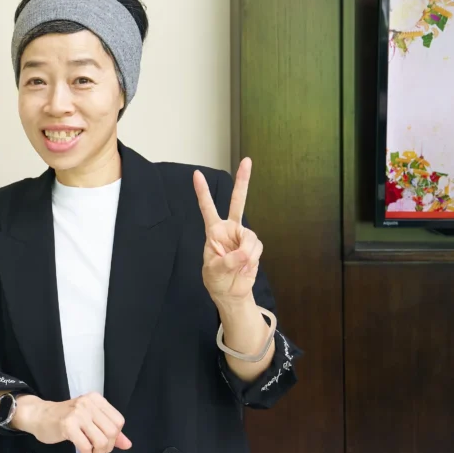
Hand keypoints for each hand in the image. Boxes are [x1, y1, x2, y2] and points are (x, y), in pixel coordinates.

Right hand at [13, 392, 131, 452]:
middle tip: (97, 452)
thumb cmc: (64, 419)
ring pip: (101, 440)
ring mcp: (78, 413)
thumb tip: (128, 444)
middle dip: (107, 448)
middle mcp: (88, 403)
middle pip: (112, 432)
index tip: (105, 443)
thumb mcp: (89, 420)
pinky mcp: (67, 425)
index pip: (118, 421)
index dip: (115, 437)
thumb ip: (109, 431)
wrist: (39, 416)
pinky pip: (86, 446)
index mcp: (96, 399)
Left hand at [192, 158, 261, 306]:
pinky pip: (257, 248)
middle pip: (237, 202)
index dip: (202, 192)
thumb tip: (244, 252)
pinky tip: (246, 265)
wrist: (231, 292)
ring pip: (250, 236)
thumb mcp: (215, 270)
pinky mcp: (254, 245)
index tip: (196, 174)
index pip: (207, 208)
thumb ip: (228, 260)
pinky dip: (252, 258)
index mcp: (214, 231)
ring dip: (246, 252)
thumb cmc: (216, 279)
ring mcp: (243, 236)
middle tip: (247, 161)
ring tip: (238, 264)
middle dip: (243, 181)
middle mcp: (230, 229)